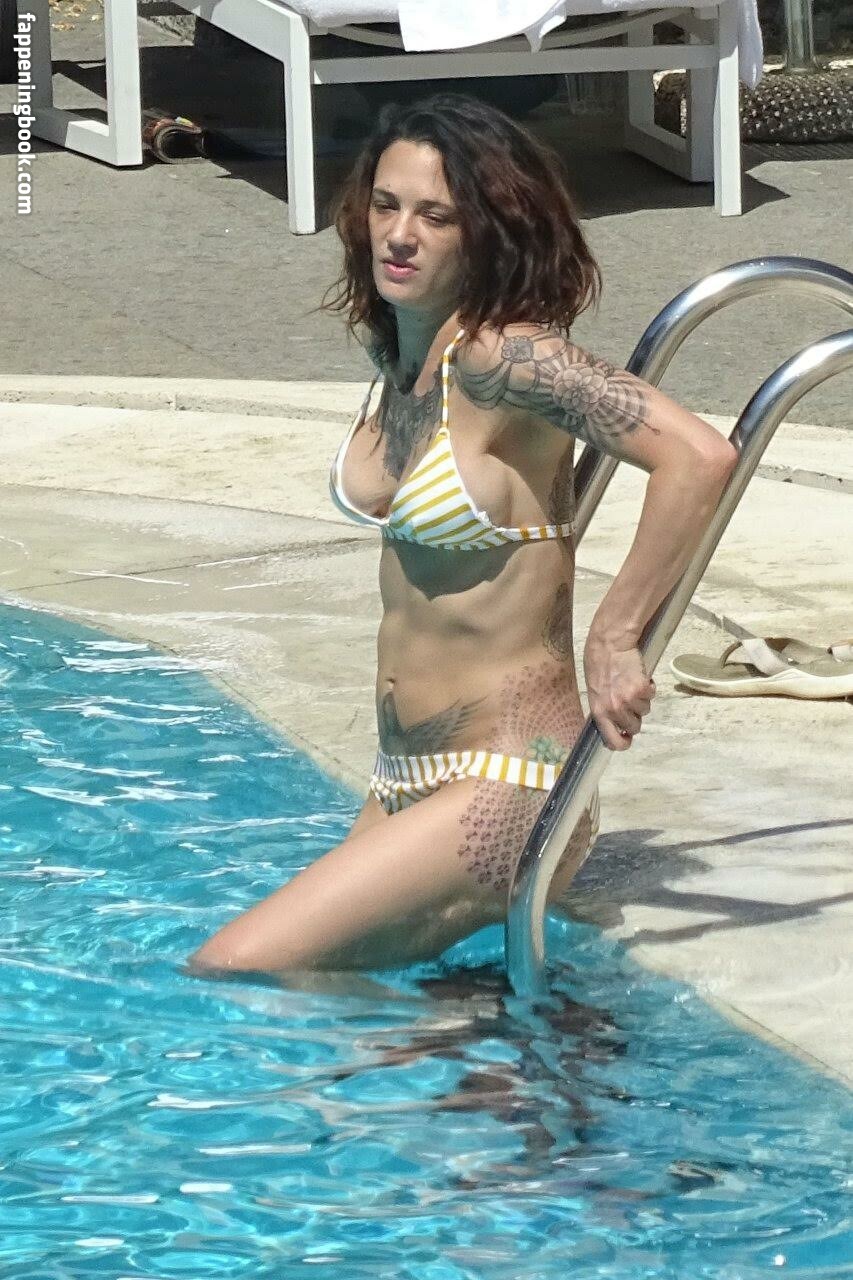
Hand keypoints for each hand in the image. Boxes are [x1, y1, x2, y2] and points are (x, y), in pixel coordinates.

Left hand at [583, 633, 655, 750]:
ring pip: (645, 711)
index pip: (612, 741)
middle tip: (629, 699)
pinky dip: (649, 687)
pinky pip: (651, 696)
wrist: (610, 644)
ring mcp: (628, 700)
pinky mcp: (641, 689)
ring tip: (632, 683)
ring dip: (641, 699)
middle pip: (634, 727)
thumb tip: (615, 722)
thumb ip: (604, 708)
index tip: (627, 738)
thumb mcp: (595, 691)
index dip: (623, 742)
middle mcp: (613, 709)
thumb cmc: (599, 664)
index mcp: (599, 712)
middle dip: (635, 716)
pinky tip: (640, 677)